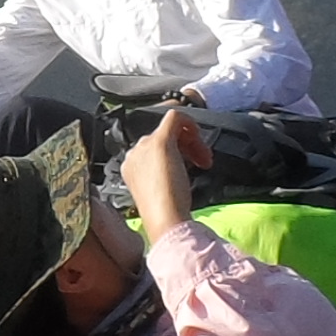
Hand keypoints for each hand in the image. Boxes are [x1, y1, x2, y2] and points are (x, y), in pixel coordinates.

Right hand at [123, 108, 207, 235]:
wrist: (164, 219)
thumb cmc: (166, 214)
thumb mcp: (164, 191)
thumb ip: (167, 176)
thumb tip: (178, 172)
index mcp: (131, 167)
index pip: (154, 149)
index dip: (176, 154)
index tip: (190, 167)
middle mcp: (134, 153)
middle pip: (163, 139)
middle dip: (186, 148)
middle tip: (202, 163)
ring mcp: (145, 146)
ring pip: (171, 130)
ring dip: (192, 142)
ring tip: (204, 160)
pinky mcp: (160, 141)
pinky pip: (174, 117)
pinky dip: (190, 123)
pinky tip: (199, 138)